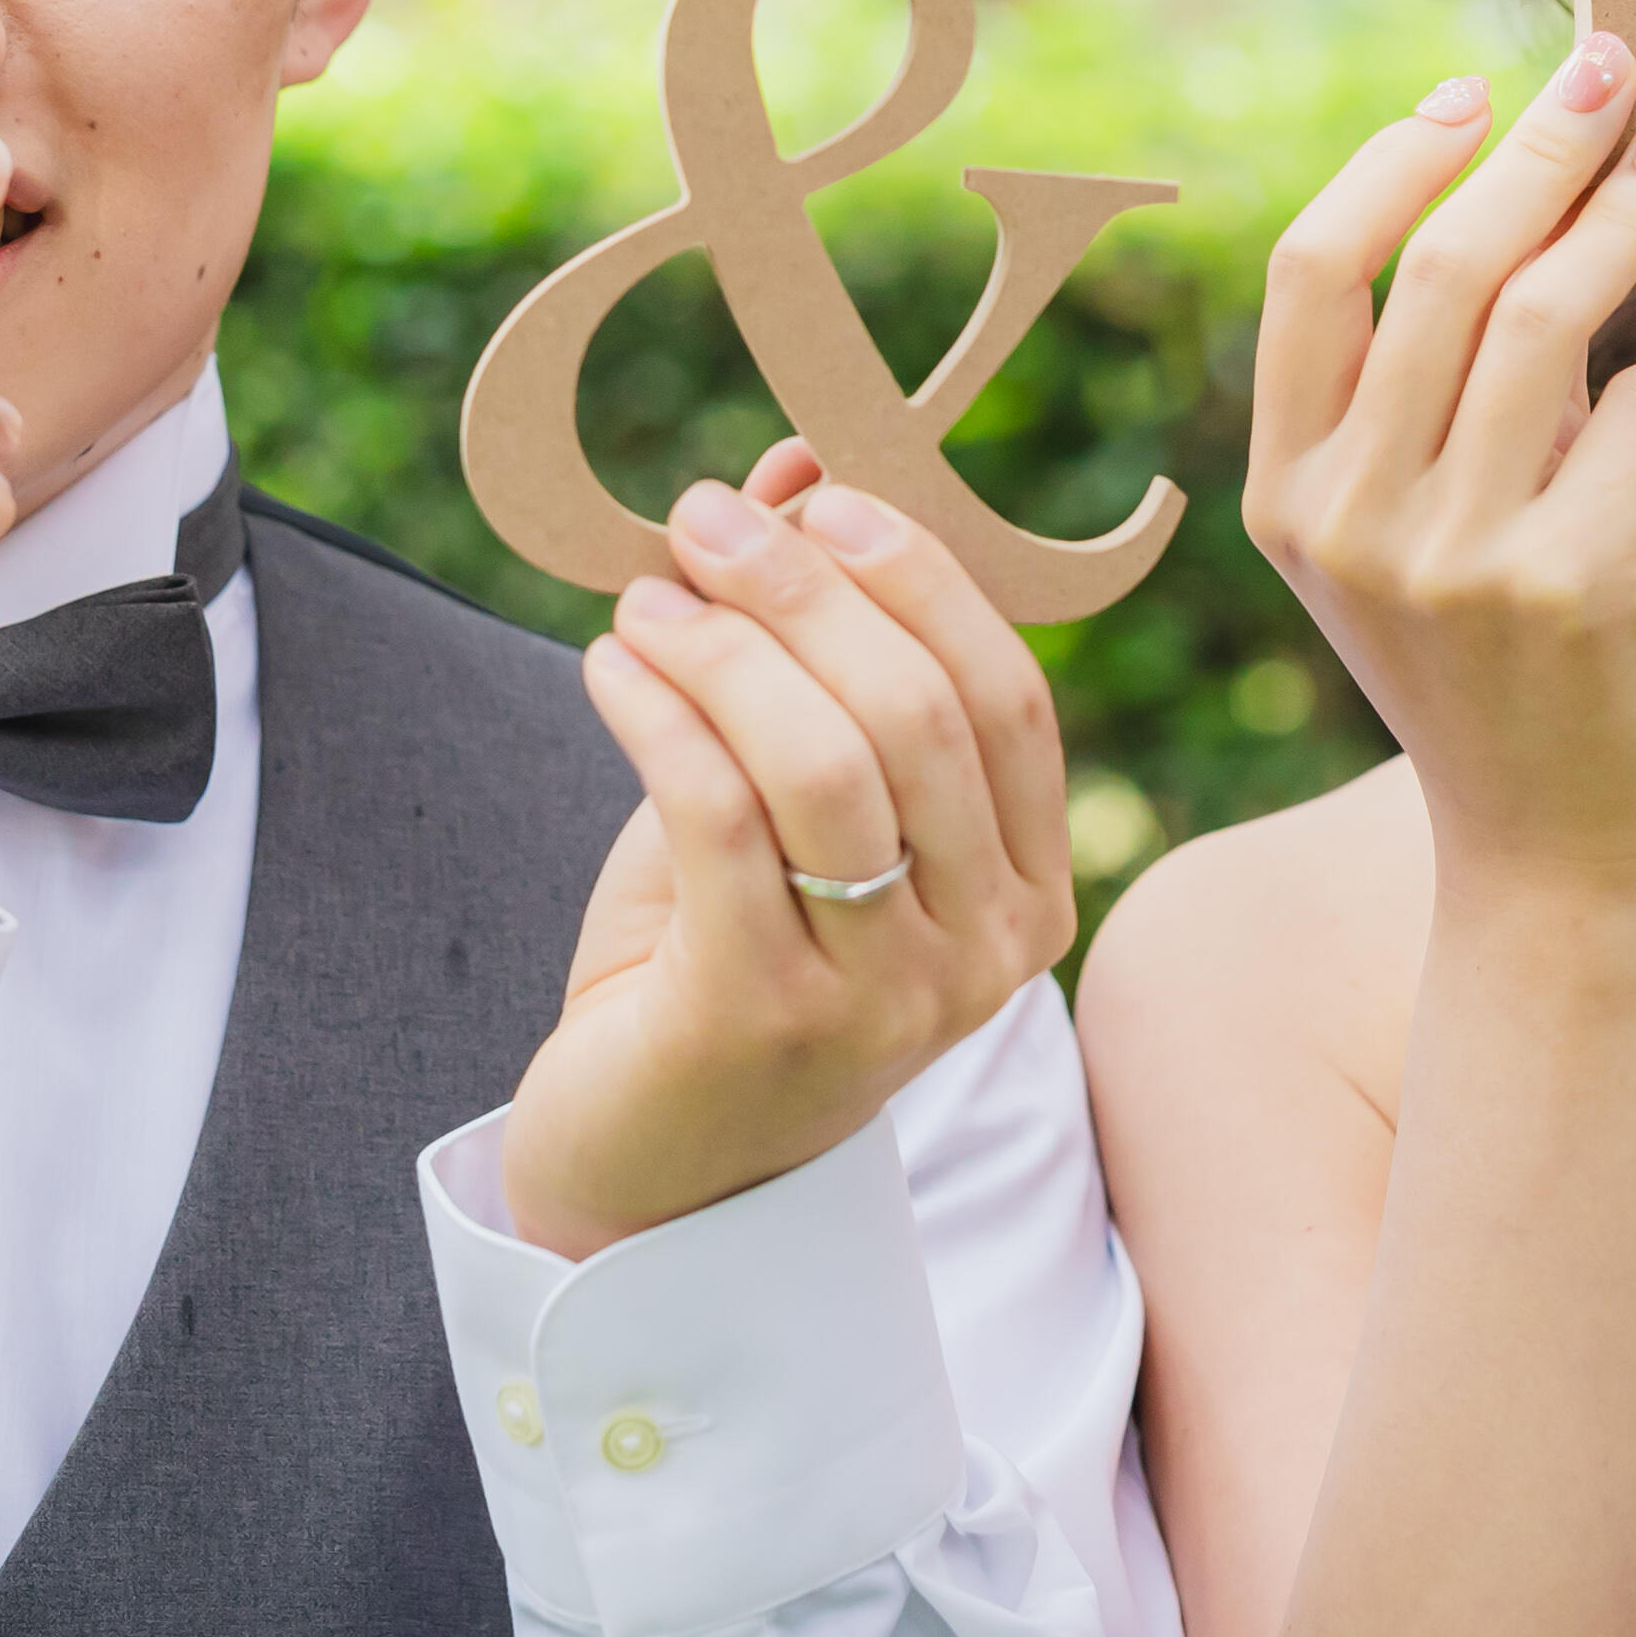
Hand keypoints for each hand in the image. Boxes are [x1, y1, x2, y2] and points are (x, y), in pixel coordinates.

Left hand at [502, 449, 1080, 1260]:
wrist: (649, 1173)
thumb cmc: (725, 963)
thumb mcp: (785, 802)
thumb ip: (812, 646)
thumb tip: (803, 463)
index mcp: (1026, 894)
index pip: (1009, 698)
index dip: (919, 578)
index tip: (821, 498)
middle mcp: (980, 956)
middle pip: (918, 715)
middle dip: (804, 590)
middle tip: (700, 521)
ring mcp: (882, 1000)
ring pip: (826, 764)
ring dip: (723, 648)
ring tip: (644, 598)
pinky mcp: (762, 1020)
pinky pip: (720, 820)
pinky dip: (660, 714)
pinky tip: (609, 668)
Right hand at [1242, 38, 1635, 892]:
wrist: (1556, 852)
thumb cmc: (1493, 670)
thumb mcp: (1404, 539)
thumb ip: (1427, 397)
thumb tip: (1529, 188)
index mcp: (1284, 491)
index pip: (1313, 271)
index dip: (1394, 163)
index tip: (1474, 94)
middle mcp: (1350, 519)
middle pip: (1441, 270)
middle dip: (1541, 146)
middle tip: (1617, 69)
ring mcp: (1454, 560)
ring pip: (1546, 319)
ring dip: (1627, 214)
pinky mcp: (1569, 590)